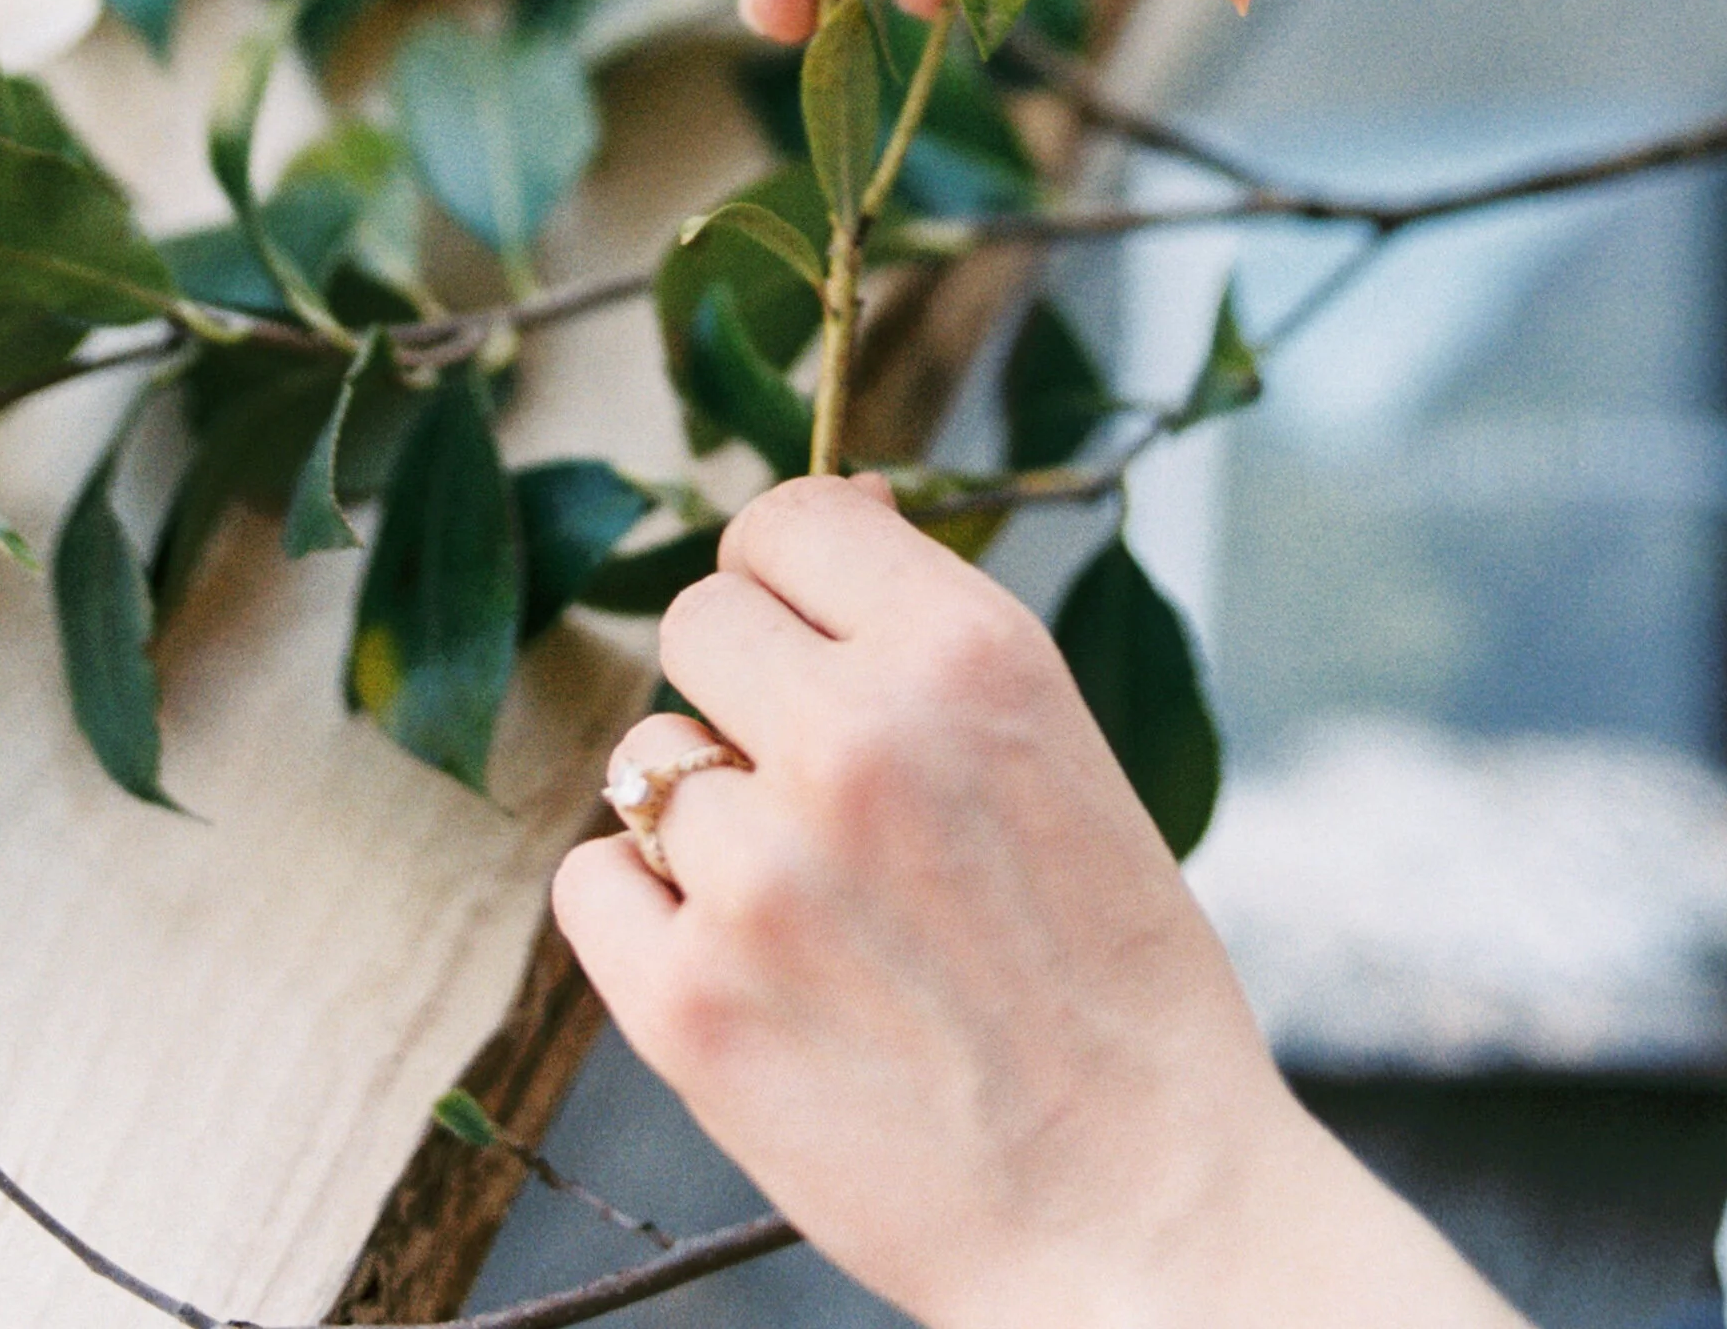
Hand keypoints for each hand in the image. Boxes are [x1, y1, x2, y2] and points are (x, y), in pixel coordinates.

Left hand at [552, 480, 1520, 1328]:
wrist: (1135, 1208)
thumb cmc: (1114, 982)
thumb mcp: (1063, 745)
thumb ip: (931, 638)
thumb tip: (831, 520)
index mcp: (965, 653)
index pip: (788, 518)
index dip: (786, 571)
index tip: (802, 620)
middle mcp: (854, 735)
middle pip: (697, 618)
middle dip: (740, 686)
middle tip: (807, 774)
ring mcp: (758, 871)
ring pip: (646, 762)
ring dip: (703, 817)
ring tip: (809, 901)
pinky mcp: (685, 1001)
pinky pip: (591, 881)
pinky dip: (644, 916)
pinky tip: (741, 959)